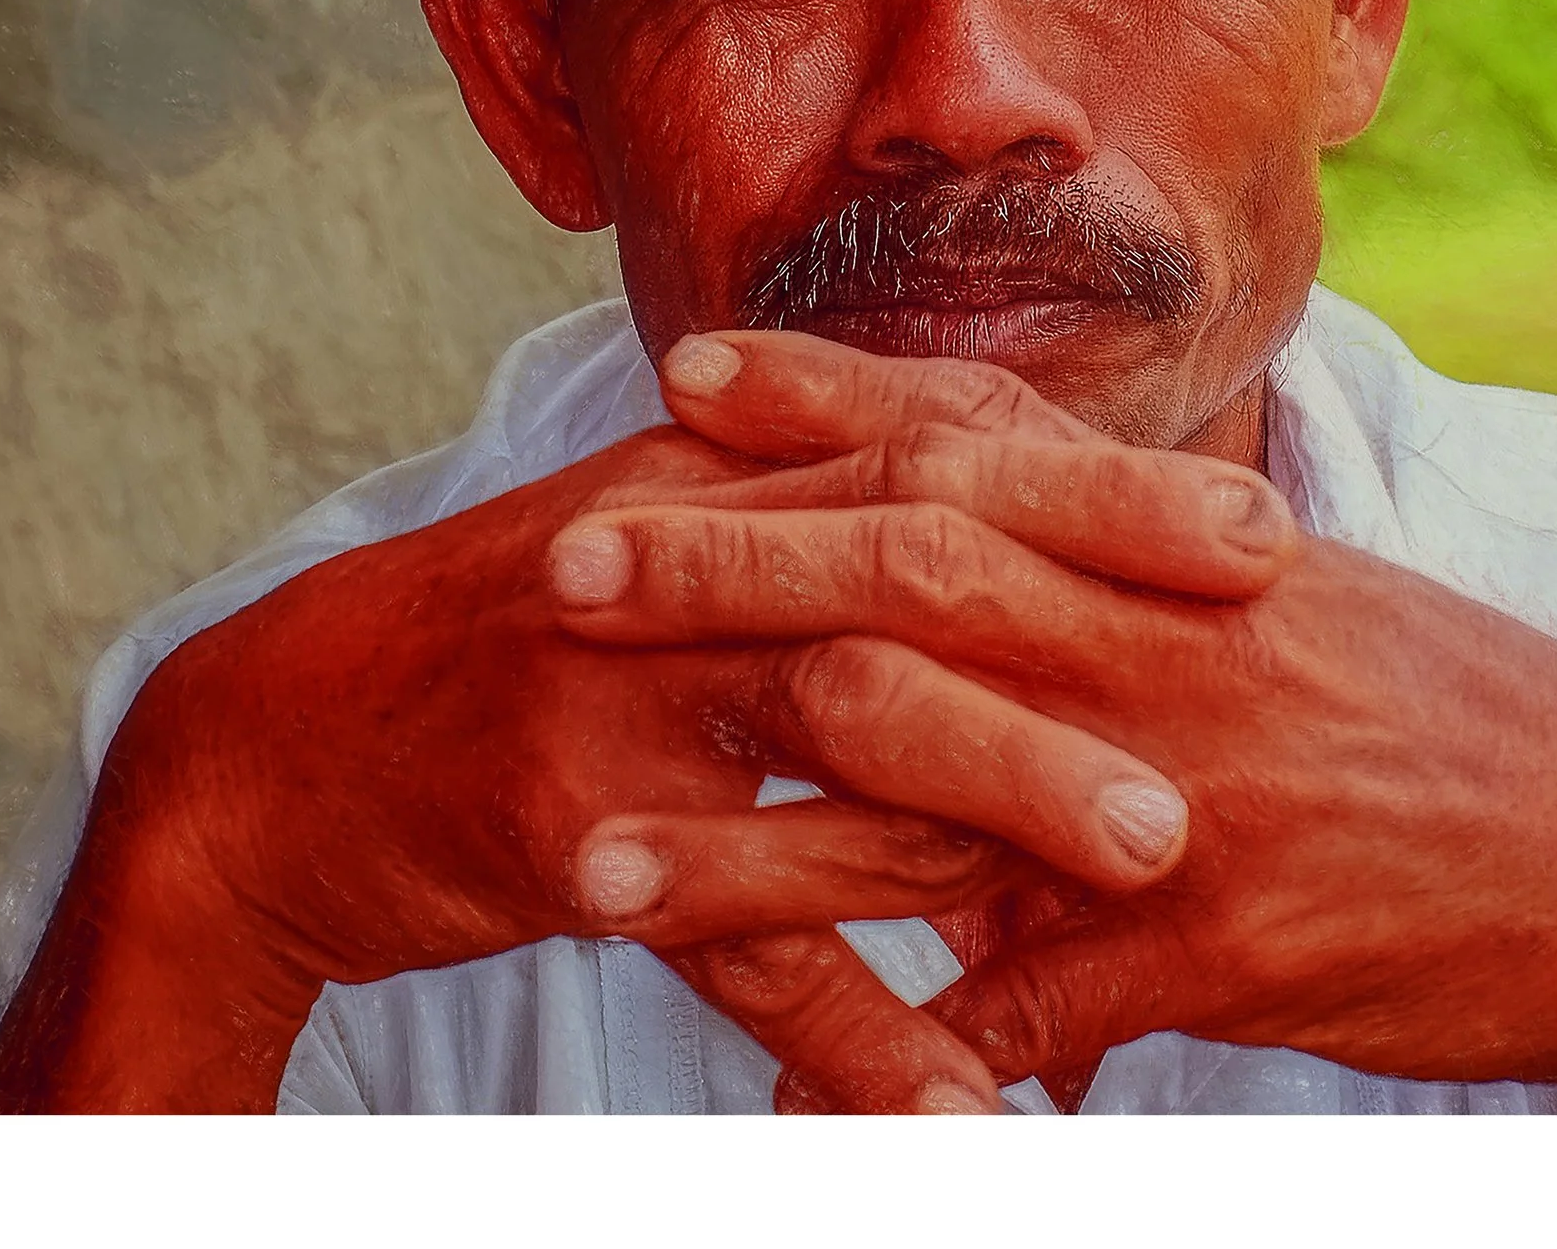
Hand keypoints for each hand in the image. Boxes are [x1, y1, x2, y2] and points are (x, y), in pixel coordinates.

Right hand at [0, 368, 1292, 1112]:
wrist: (290, 734)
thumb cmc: (527, 629)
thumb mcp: (672, 527)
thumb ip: (825, 506)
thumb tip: (1009, 501)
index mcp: (730, 472)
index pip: (944, 448)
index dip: (1104, 482)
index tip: (1258, 526)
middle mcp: (685, 550)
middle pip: (913, 550)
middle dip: (1094, 585)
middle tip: (1266, 636)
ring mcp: (621, 684)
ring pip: (837, 724)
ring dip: (1000, 791)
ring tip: (1157, 859)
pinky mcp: (554, 822)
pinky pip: (724, 938)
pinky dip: (842, 1026)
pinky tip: (955, 1108)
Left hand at [570, 336, 1556, 1114]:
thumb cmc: (1458, 716)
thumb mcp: (1299, 608)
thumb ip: (1146, 572)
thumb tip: (1014, 537)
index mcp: (1184, 548)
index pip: (975, 437)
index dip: (823, 393)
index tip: (684, 366)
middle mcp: (1166, 641)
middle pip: (908, 576)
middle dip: (725, 565)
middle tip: (563, 554)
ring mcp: (1182, 794)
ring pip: (920, 806)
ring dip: (745, 843)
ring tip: (586, 856)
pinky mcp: (1211, 954)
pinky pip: (1021, 1018)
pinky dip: (897, 1066)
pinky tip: (780, 1102)